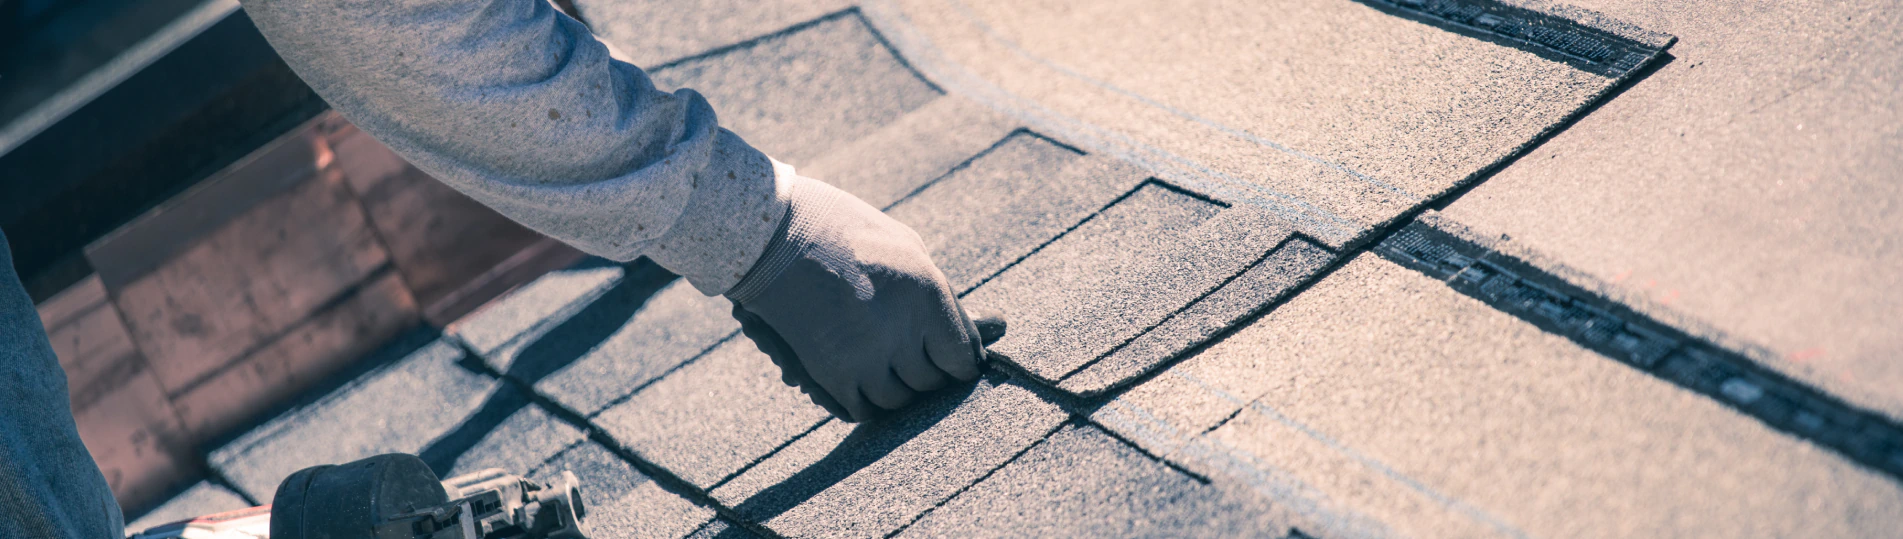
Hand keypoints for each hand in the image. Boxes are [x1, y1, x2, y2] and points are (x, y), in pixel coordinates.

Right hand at [728, 178, 994, 421]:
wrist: (771, 235)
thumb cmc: (845, 229)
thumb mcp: (906, 246)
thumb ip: (941, 294)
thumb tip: (986, 326)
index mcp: (929, 293)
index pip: (965, 358)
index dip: (960, 361)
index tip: (952, 359)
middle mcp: (903, 332)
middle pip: (932, 383)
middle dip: (926, 373)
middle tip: (914, 357)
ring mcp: (867, 358)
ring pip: (899, 401)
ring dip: (895, 388)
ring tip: (884, 365)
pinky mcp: (832, 375)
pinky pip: (863, 410)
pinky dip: (866, 401)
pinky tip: (861, 379)